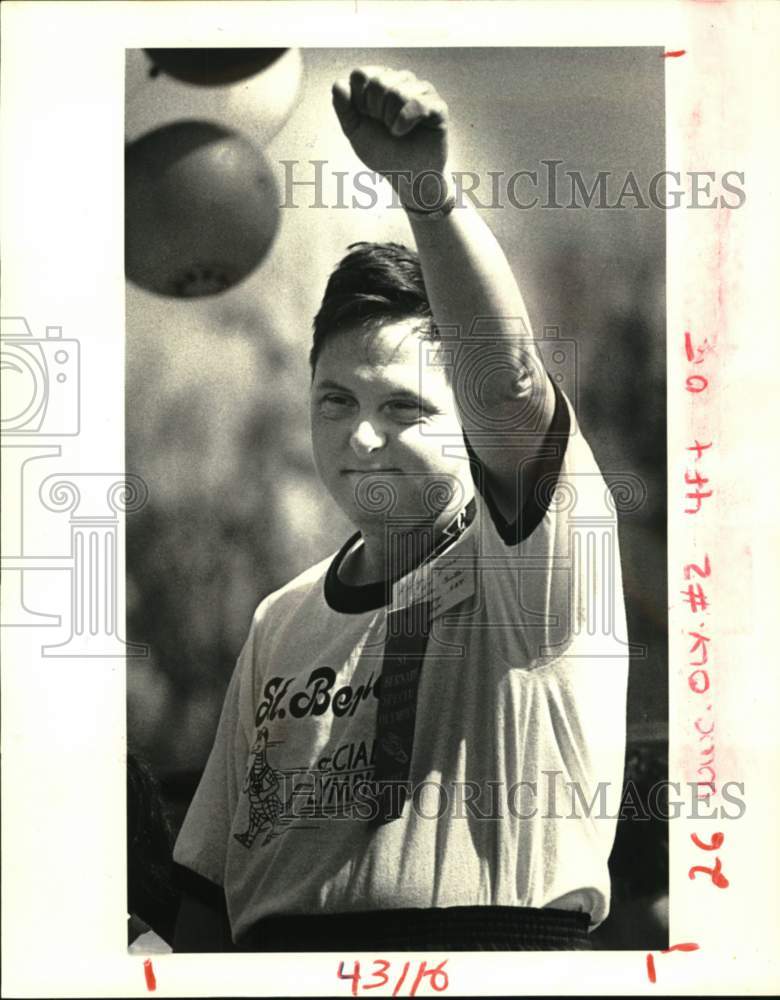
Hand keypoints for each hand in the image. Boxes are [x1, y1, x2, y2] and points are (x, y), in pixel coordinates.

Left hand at [332, 66, 449, 209]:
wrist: (406, 177)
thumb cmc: (383, 153)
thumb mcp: (355, 132)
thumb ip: (344, 108)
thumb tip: (339, 83)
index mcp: (382, 82)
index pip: (360, 75)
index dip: (358, 100)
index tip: (366, 118)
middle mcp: (402, 81)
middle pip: (378, 82)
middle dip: (375, 111)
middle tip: (384, 127)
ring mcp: (422, 91)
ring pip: (397, 92)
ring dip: (390, 119)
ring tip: (396, 131)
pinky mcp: (437, 106)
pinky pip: (417, 103)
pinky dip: (404, 121)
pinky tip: (403, 132)